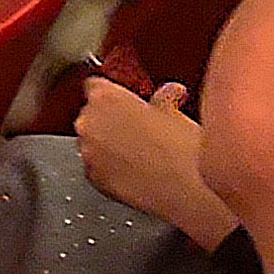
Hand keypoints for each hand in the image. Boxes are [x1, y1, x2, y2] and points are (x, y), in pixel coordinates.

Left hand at [77, 78, 236, 249]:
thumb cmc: (181, 148)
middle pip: (92, 115)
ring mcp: (87, 152)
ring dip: (109, 146)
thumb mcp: (175, 113)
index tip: (124, 101)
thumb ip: (165, 97)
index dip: (113, 94)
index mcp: (105, 98)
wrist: (185, 188)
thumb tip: (171, 92)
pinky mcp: (92, 178)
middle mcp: (89, 122)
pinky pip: (96, 168)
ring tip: (140, 156)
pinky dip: (110, 169)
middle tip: (139, 131)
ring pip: (93, 143)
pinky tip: (136, 173)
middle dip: (111, 121)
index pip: (96, 85)